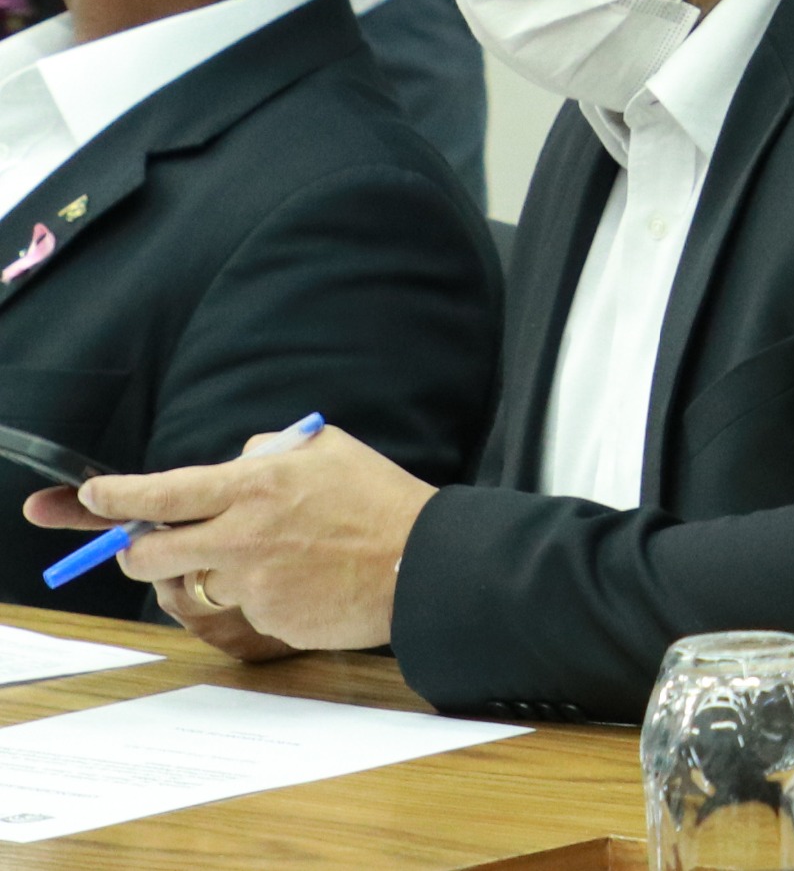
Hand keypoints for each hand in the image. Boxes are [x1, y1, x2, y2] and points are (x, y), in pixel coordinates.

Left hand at [29, 425, 428, 653]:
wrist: (424, 562)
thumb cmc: (379, 501)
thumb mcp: (327, 450)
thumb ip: (267, 453)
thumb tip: (228, 465)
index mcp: (253, 486)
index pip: (160, 493)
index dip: (114, 497)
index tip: (93, 496)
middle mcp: (241, 536)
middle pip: (149, 553)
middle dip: (137, 551)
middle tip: (150, 547)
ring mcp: (250, 584)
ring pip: (201, 582)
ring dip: (221, 572)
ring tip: (278, 559)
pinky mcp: (266, 620)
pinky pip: (245, 608)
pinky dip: (266, 596)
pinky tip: (308, 583)